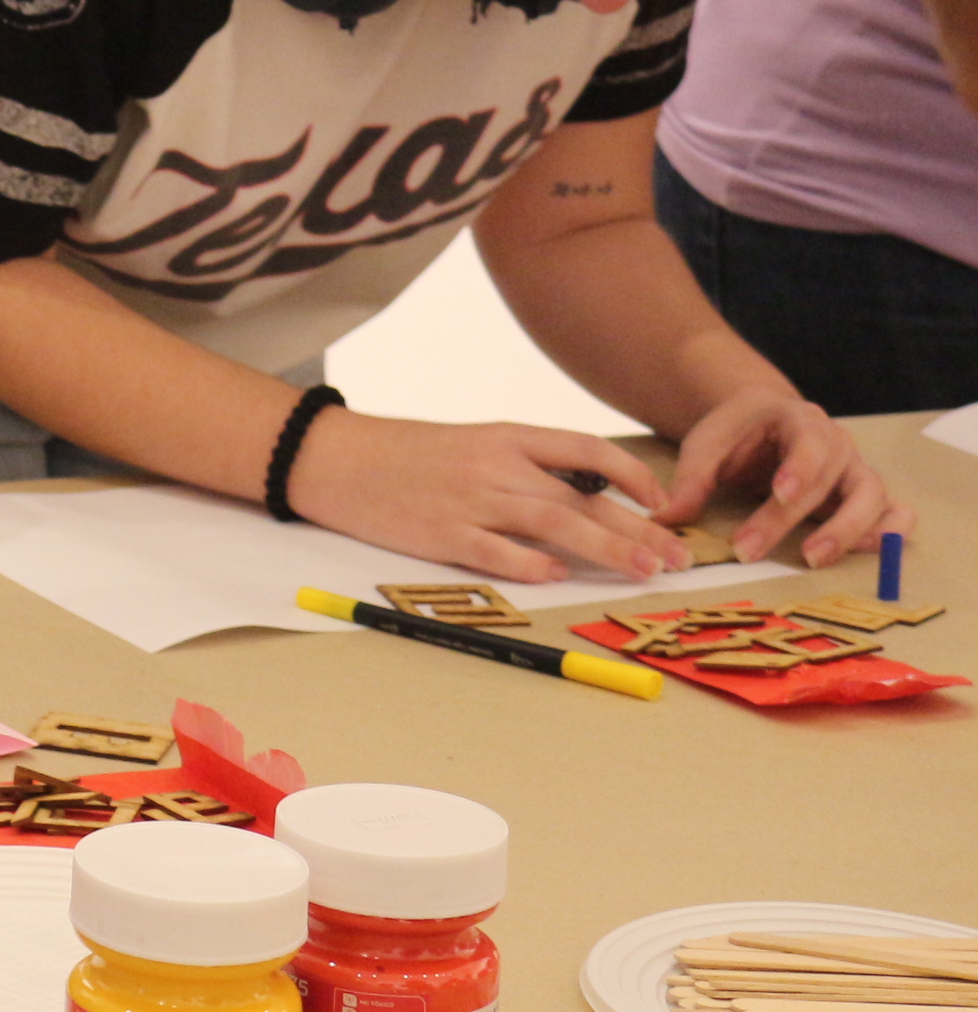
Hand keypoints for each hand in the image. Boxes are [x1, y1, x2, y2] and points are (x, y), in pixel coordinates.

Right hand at [285, 412, 694, 585]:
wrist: (333, 456)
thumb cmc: (403, 454)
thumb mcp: (470, 444)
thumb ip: (521, 467)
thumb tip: (582, 499)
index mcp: (505, 437)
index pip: (586, 450)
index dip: (633, 475)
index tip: (663, 501)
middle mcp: (494, 466)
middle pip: (582, 499)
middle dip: (639, 529)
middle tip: (679, 557)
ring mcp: (468, 500)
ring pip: (553, 524)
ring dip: (607, 549)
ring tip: (645, 570)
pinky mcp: (439, 533)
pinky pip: (494, 550)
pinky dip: (529, 562)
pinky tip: (558, 575)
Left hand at [658, 388, 905, 564]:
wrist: (765, 422)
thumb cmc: (736, 433)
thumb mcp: (706, 445)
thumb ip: (689, 479)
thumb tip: (664, 518)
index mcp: (797, 420)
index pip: (808, 441)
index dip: (799, 468)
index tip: (779, 493)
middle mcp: (836, 442)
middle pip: (830, 479)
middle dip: (790, 517)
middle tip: (751, 549)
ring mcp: (855, 468)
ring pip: (872, 496)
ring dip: (848, 530)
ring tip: (811, 558)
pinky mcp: (864, 494)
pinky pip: (895, 511)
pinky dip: (889, 531)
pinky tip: (866, 550)